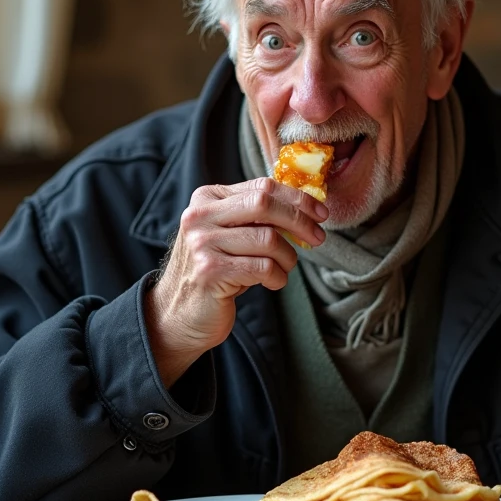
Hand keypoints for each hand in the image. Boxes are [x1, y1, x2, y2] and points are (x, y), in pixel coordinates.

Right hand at [145, 178, 327, 384]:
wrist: (179, 313)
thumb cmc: (215, 271)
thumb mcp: (230, 234)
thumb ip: (256, 216)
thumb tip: (306, 206)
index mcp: (207, 198)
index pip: (262, 187)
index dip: (297, 199)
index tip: (320, 213)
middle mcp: (200, 216)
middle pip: (265, 205)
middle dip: (299, 221)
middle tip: (318, 237)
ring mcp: (202, 243)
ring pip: (268, 239)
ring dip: (288, 257)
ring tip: (284, 268)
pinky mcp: (209, 271)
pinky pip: (263, 268)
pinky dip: (278, 277)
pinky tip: (272, 282)